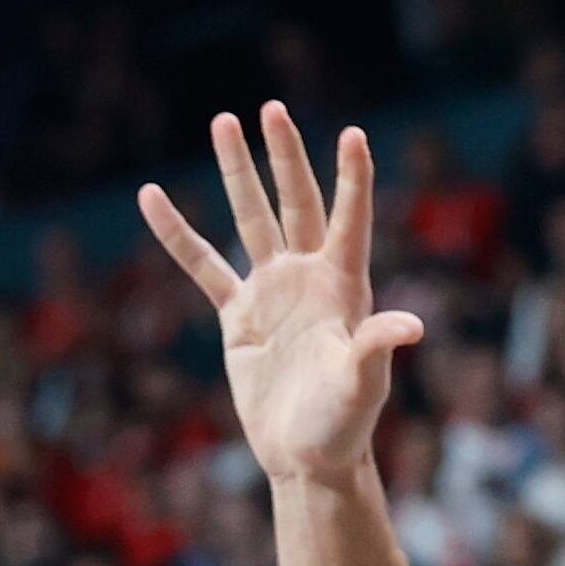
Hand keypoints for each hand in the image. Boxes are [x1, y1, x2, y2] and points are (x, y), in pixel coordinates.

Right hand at [141, 104, 421, 488]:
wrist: (307, 455)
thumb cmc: (346, 422)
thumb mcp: (364, 384)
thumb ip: (377, 349)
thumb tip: (411, 325)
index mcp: (344, 285)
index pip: (348, 219)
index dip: (352, 178)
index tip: (351, 133)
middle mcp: (308, 277)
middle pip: (295, 202)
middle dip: (284, 156)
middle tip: (271, 109)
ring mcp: (271, 290)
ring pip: (250, 219)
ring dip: (238, 173)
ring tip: (223, 122)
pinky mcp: (239, 314)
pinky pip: (203, 265)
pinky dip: (178, 234)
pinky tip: (153, 197)